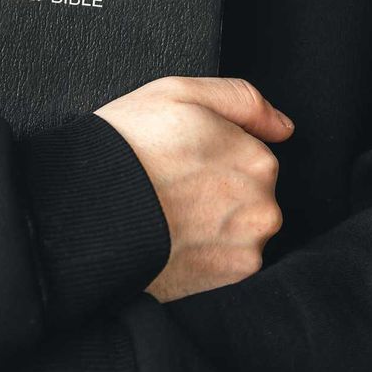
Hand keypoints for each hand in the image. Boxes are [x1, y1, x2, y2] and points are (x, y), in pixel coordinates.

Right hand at [94, 76, 293, 302]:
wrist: (87, 214)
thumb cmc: (127, 147)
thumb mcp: (180, 93)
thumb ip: (242, 100)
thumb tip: (283, 127)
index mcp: (257, 157)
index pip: (248, 153)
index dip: (209, 153)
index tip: (179, 159)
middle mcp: (264, 204)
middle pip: (248, 193)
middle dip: (217, 190)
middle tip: (170, 186)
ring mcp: (248, 245)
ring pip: (239, 227)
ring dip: (213, 223)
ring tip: (168, 214)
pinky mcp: (230, 278)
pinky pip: (227, 260)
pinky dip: (206, 252)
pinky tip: (173, 239)